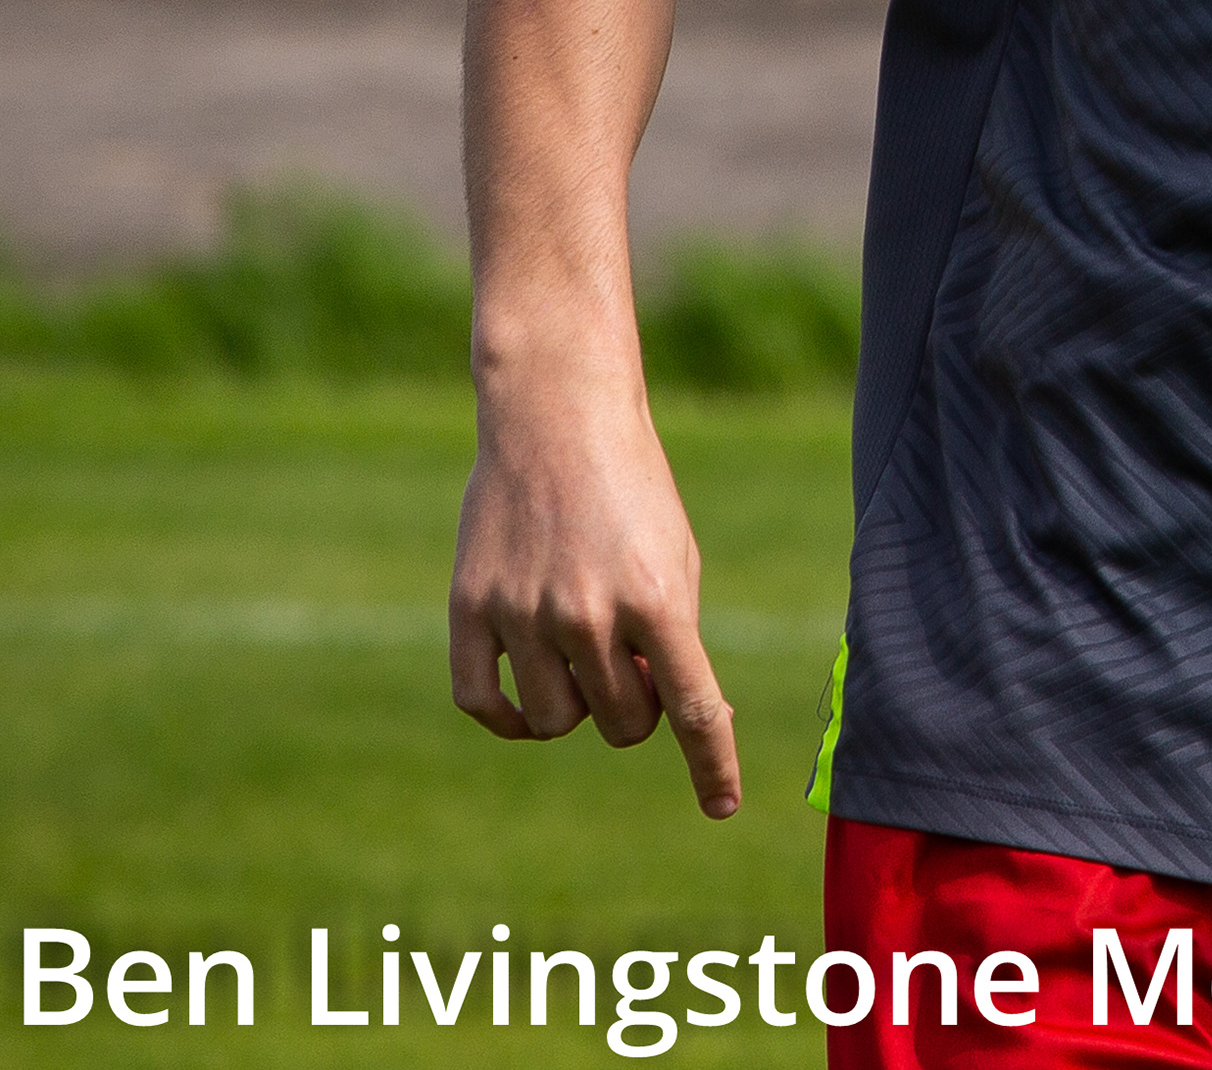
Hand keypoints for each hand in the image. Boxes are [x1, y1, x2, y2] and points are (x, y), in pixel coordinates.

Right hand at [449, 376, 741, 817]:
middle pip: (622, 723)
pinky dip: (508, 719)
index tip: (724, 808)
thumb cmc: (634, 492)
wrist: (558, 421)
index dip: (714, 766)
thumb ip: (670, 640)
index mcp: (660, 599)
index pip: (695, 709)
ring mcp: (525, 615)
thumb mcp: (677, 559)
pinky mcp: (470, 610)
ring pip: (557, 723)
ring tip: (583, 652)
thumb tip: (652, 715)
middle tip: (632, 658)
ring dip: (576, 706)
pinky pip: (485, 706)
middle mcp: (591, 615)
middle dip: (636, 707)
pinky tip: (526, 699)